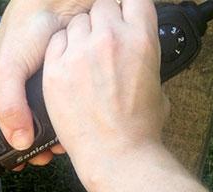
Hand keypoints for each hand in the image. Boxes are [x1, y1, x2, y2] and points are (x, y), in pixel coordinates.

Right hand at [0, 0, 91, 167]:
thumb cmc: (29, 25)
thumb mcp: (9, 68)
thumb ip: (9, 105)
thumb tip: (19, 142)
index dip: (13, 147)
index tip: (30, 160)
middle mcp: (15, 89)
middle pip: (24, 126)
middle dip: (37, 142)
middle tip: (52, 154)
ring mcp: (40, 84)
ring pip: (47, 117)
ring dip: (56, 131)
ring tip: (67, 142)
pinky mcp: (63, 77)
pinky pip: (65, 103)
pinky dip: (71, 113)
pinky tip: (80, 120)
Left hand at [42, 0, 168, 191]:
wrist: (116, 154)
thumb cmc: (140, 128)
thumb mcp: (157, 86)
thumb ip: (144, 61)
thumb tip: (138, 57)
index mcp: (141, 39)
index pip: (134, 0)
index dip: (127, 9)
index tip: (123, 18)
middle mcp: (110, 39)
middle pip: (101, 7)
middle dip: (102, 22)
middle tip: (102, 44)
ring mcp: (79, 53)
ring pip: (76, 23)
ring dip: (80, 35)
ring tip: (83, 58)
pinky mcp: (55, 70)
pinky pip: (55, 43)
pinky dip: (60, 50)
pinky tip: (66, 66)